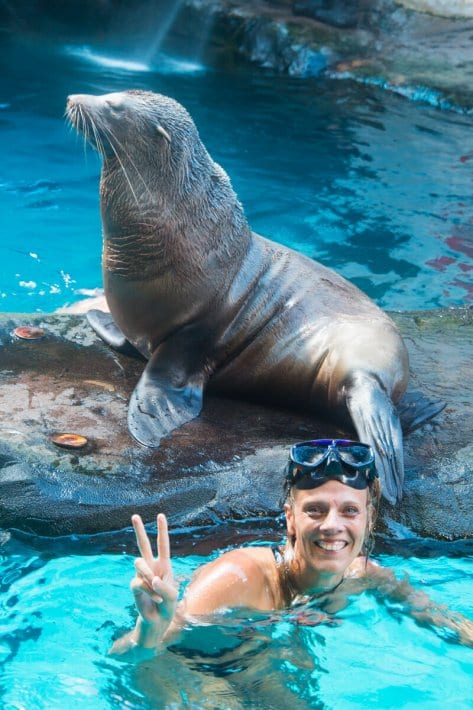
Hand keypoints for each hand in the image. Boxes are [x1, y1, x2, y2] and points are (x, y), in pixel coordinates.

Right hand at [130, 513, 178, 643]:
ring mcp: (141, 575)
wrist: (157, 621)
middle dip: (139, 530)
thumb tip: (151, 579)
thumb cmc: (168, 606)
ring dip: (148, 575)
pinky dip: (150, 592)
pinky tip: (156, 599)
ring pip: (139, 563)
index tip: (160, 515)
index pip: (162, 544)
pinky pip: (139, 582)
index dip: (162, 530)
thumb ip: (165, 586)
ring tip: (155, 587)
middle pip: (144, 545)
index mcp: (164, 565)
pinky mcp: (134, 585)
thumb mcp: (173, 595)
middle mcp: (152, 567)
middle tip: (135, 515)